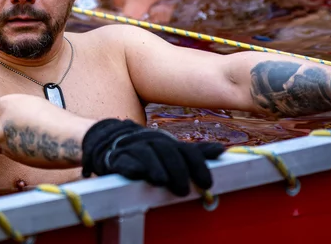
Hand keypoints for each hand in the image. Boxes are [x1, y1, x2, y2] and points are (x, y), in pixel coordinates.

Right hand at [82, 119, 224, 195]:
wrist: (109, 140)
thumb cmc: (147, 150)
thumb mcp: (171, 151)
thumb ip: (194, 154)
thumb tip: (221, 151)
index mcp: (168, 142)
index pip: (186, 151)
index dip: (198, 165)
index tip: (207, 183)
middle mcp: (152, 142)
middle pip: (167, 152)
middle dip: (177, 171)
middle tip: (184, 191)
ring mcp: (133, 148)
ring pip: (146, 154)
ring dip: (155, 167)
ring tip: (162, 182)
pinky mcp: (116, 157)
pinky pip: (123, 160)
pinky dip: (130, 166)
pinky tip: (137, 174)